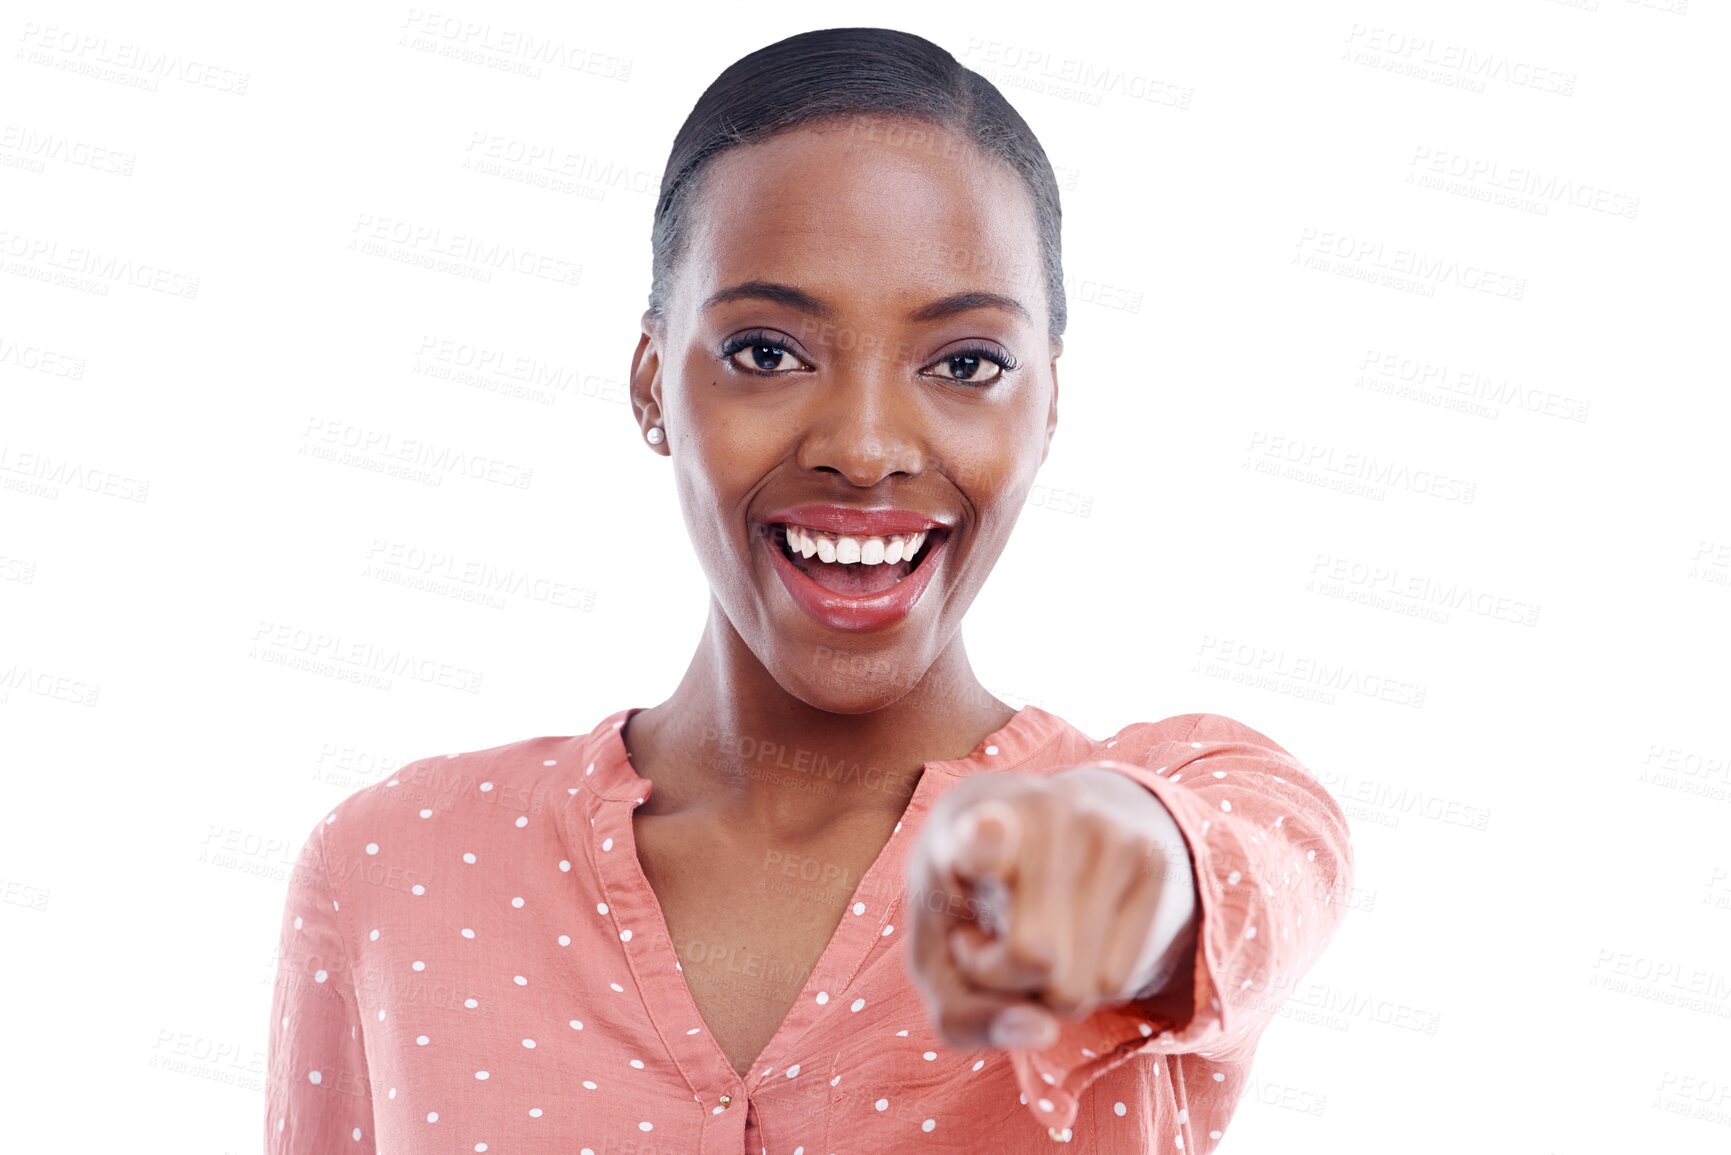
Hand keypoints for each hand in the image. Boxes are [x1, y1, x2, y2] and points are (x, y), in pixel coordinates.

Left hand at [903, 765, 1197, 1050]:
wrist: (1032, 827)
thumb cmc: (967, 906)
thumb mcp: (937, 959)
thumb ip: (964, 1012)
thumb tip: (1044, 1031)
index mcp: (967, 825)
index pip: (981, 835)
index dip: (984, 841)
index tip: (986, 831)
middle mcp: (1042, 814)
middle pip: (1033, 957)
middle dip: (1005, 976)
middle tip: (990, 932)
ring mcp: (1104, 830)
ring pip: (1080, 985)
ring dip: (1048, 986)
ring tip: (1030, 926)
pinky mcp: (1151, 857)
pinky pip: (1118, 983)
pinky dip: (1089, 980)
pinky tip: (1071, 929)